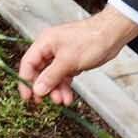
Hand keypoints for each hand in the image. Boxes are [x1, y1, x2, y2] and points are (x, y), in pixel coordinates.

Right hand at [15, 7, 137, 106]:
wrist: (112, 35)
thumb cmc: (90, 39)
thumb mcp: (68, 60)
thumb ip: (51, 76)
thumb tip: (37, 89)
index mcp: (44, 43)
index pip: (28, 63)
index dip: (26, 80)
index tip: (27, 96)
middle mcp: (50, 49)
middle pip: (39, 72)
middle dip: (43, 87)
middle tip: (43, 102)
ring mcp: (61, 56)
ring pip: (52, 77)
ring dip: (55, 90)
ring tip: (61, 101)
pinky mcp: (71, 62)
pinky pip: (63, 77)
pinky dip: (64, 88)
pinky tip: (68, 97)